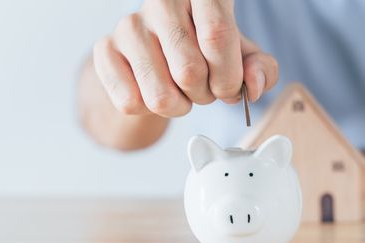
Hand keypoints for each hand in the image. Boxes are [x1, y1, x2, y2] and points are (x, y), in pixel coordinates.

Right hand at [92, 0, 278, 116]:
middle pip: (189, 72)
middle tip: (204, 88)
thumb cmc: (204, 51)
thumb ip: (261, 68)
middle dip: (205, 95)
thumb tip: (255, 85)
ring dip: (179, 106)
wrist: (157, 54)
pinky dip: (149, 110)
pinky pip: (130, 102)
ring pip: (160, 96)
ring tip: (181, 91)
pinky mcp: (104, 49)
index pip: (217, 34)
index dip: (228, 76)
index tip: (230, 89)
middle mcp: (162, 1)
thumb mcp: (241, 56)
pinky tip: (153, 89)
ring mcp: (129, 24)